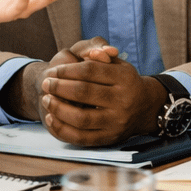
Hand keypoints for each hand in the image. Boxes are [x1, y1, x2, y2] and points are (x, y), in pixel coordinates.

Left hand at [39, 52, 166, 144]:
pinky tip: (52, 118)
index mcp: (125, 78)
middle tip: (46, 83)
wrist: (144, 109)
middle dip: (59, 87)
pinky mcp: (109, 138)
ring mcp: (116, 122)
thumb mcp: (118, 64)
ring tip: (46, 99)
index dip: (67, 70)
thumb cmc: (124, 82)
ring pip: (81, 118)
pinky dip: (62, 128)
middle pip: (84, 92)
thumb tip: (94, 52)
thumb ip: (102, 54)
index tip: (54, 70)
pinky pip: (81, 137)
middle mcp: (123, 100)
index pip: (90, 70)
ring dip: (58, 108)